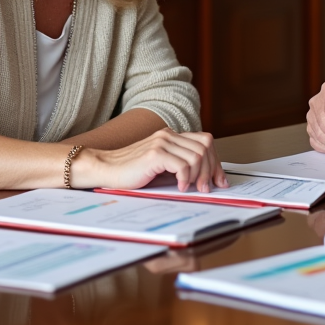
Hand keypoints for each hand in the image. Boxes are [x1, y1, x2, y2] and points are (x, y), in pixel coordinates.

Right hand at [75, 129, 226, 191]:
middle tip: (206, 188)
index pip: (205, 141)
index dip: (216, 161)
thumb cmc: (131, 172)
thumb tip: (206, 179)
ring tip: (192, 189)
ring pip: (197, 155)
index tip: (218, 180)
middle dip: (211, 169)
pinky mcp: (155, 154)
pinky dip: (186, 178)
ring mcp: (162, 142)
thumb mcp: (161, 168)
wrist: (105, 169)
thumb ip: (180, 167)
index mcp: (171, 136)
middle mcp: (168, 135)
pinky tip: (180, 187)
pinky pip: (183, 164)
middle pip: (205, 146)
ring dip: (199, 176)